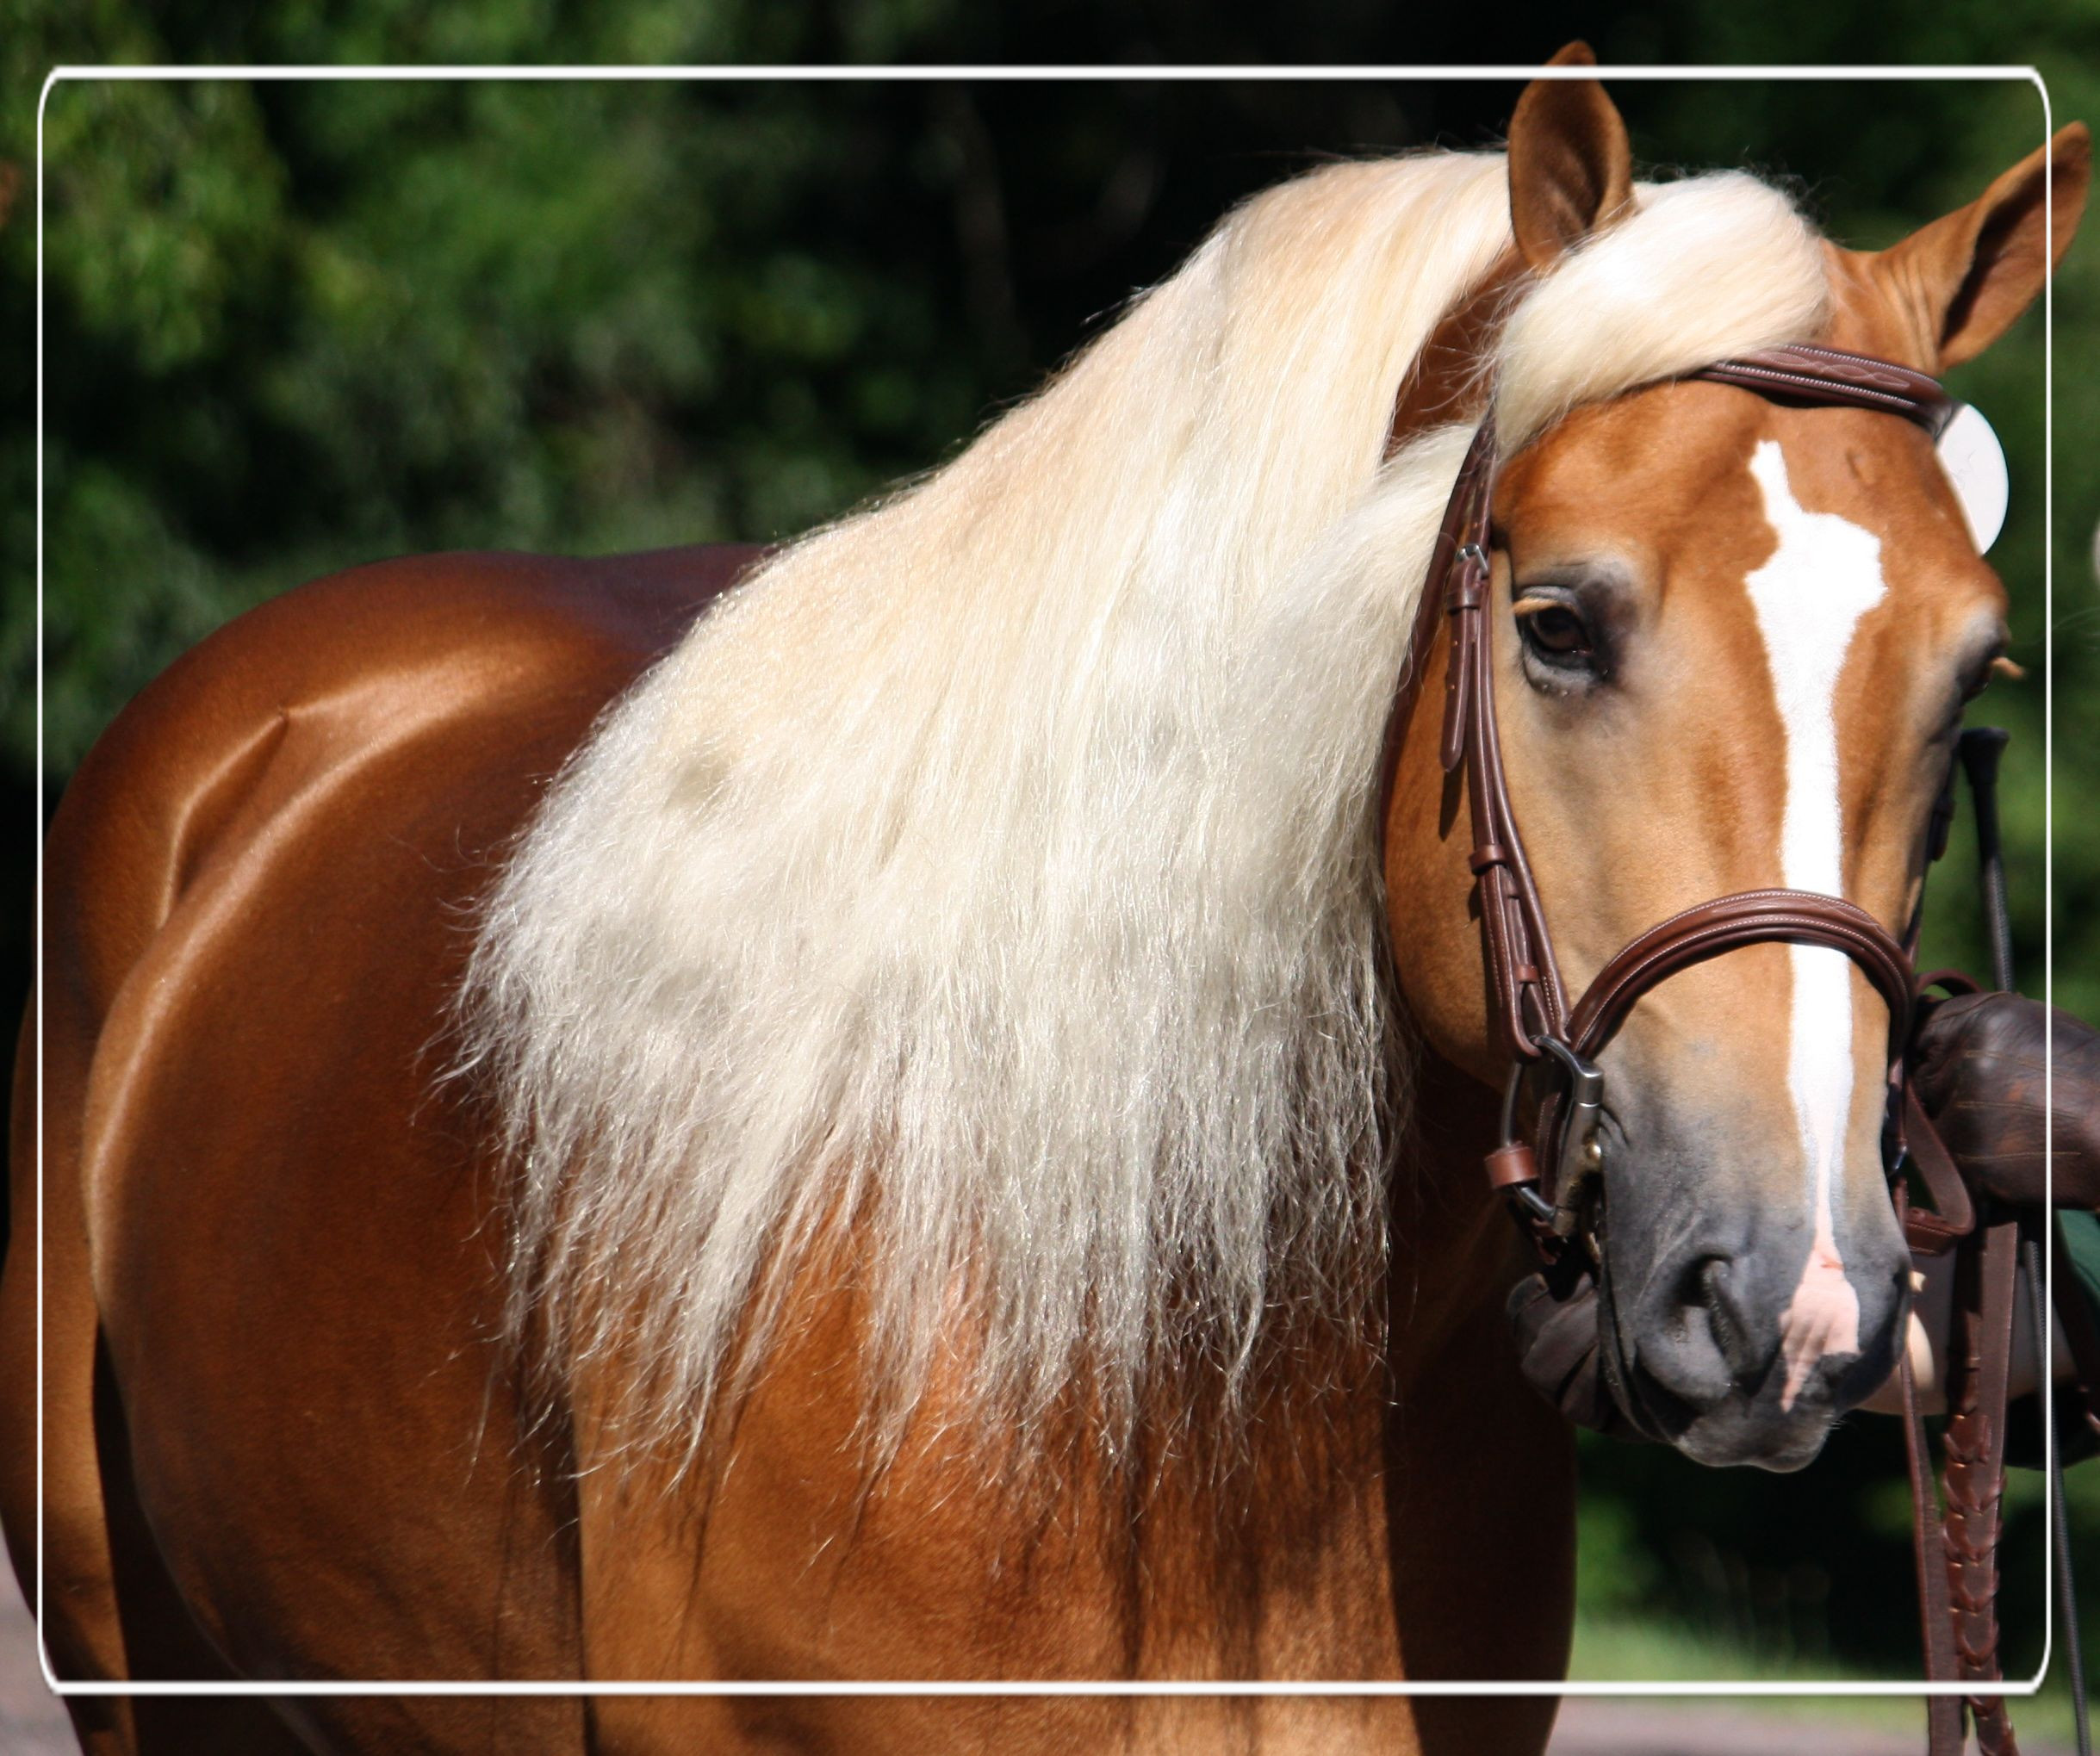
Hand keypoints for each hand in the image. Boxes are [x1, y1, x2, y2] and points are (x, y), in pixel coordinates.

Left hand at [1908, 991, 2098, 1209]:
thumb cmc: (2088, 1078)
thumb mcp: (2038, 1027)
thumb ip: (1978, 1023)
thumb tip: (1923, 1014)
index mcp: (1983, 1020)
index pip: (1921, 1031)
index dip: (1933, 1051)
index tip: (1948, 1063)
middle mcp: (1966, 1061)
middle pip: (1923, 1079)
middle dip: (1947, 1090)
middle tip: (2000, 1102)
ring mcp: (1964, 1111)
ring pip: (1935, 1122)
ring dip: (1962, 1127)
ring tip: (2018, 1128)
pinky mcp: (1969, 1158)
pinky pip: (1952, 1159)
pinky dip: (1976, 1160)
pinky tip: (2017, 1154)